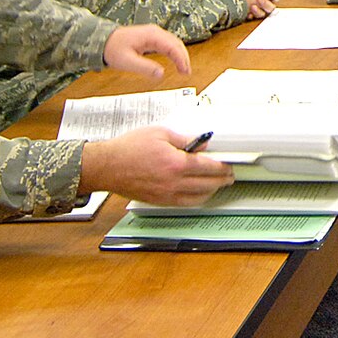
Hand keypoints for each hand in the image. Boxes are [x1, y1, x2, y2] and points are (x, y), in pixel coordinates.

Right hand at [80, 125, 233, 206]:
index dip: (222, 166)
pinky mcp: (160, 201)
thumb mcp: (160, 133)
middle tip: (229, 175)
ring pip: (199, 198)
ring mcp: (167, 195)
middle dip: (222, 180)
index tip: (228, 164)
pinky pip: (185, 204)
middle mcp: (174, 183)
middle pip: (208, 184)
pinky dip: (197, 199)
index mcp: (176, 164)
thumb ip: (185, 139)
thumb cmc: (129, 148)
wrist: (107, 166)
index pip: (209, 167)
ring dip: (212, 191)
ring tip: (218, 184)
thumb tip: (202, 143)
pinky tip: (199, 194)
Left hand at [102, 23, 191, 82]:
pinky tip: (176, 61)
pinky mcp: (151, 38)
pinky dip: (174, 53)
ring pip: (174, 43)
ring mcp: (154, 34)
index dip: (181, 59)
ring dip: (180, 55)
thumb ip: (145, 68)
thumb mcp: (127, 61)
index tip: (185, 71)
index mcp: (151, 35)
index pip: (173, 46)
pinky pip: (168, 44)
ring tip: (184, 69)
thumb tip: (161, 74)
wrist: (102, 40)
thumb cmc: (113, 49)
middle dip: (184, 58)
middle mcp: (155, 32)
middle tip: (187, 72)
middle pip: (177, 43)